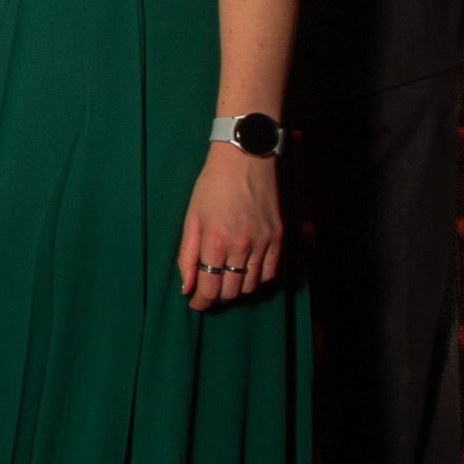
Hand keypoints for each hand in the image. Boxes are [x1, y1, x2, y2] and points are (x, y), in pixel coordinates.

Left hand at [174, 145, 283, 310]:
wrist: (244, 159)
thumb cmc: (212, 186)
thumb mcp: (191, 218)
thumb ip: (187, 255)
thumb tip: (185, 287)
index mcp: (216, 241)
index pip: (209, 288)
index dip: (200, 302)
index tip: (195, 304)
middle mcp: (242, 246)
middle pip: (230, 291)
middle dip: (216, 296)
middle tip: (207, 291)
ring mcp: (263, 243)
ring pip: (251, 286)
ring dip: (236, 289)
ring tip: (225, 280)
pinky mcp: (278, 238)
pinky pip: (270, 274)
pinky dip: (257, 279)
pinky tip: (247, 273)